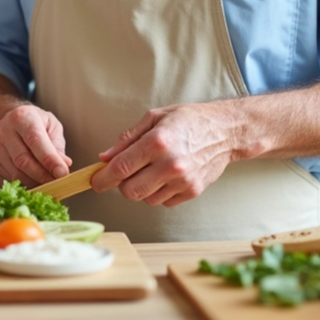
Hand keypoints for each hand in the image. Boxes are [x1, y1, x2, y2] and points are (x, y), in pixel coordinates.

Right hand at [0, 104, 71, 186]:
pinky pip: (8, 182)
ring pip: (16, 175)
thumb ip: (57, 145)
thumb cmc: (34, 124)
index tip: (63, 174)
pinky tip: (34, 184)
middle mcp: (3, 132)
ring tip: (49, 185)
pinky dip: (24, 187)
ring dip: (35, 184)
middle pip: (23, 161)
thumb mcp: (51, 126)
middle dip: (43, 176)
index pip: (35, 141)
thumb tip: (64, 165)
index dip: (50, 160)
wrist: (9, 124)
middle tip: (59, 184)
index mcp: (21, 117)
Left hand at [91, 102, 240, 206]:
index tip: (95, 180)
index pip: (120, 168)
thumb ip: (127, 139)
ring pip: (145, 199)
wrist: (225, 131)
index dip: (102, 178)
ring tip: (151, 169)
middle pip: (130, 191)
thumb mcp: (155, 117)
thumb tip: (105, 157)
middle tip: (125, 173)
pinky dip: (158, 192)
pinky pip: (162, 202)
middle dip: (121, 184)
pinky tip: (166, 176)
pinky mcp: (192, 191)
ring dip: (141, 188)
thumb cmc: (189, 120)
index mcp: (157, 142)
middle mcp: (170, 164)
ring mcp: (182, 180)